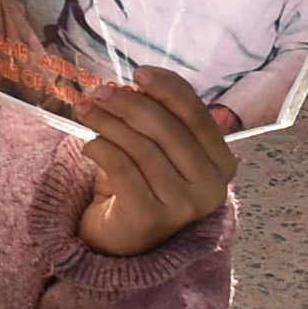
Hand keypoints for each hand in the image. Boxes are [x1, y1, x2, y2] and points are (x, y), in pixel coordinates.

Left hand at [69, 67, 237, 256]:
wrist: (123, 238)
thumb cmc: (145, 183)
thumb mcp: (161, 148)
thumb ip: (162, 116)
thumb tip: (139, 80)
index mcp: (221, 163)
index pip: (197, 115)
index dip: (168, 89)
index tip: (138, 71)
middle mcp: (210, 187)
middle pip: (167, 129)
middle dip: (129, 103)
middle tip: (99, 92)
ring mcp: (183, 207)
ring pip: (142, 147)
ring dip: (108, 123)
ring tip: (86, 111)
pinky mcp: (150, 219)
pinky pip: (121, 168)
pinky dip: (101, 149)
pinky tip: (88, 145)